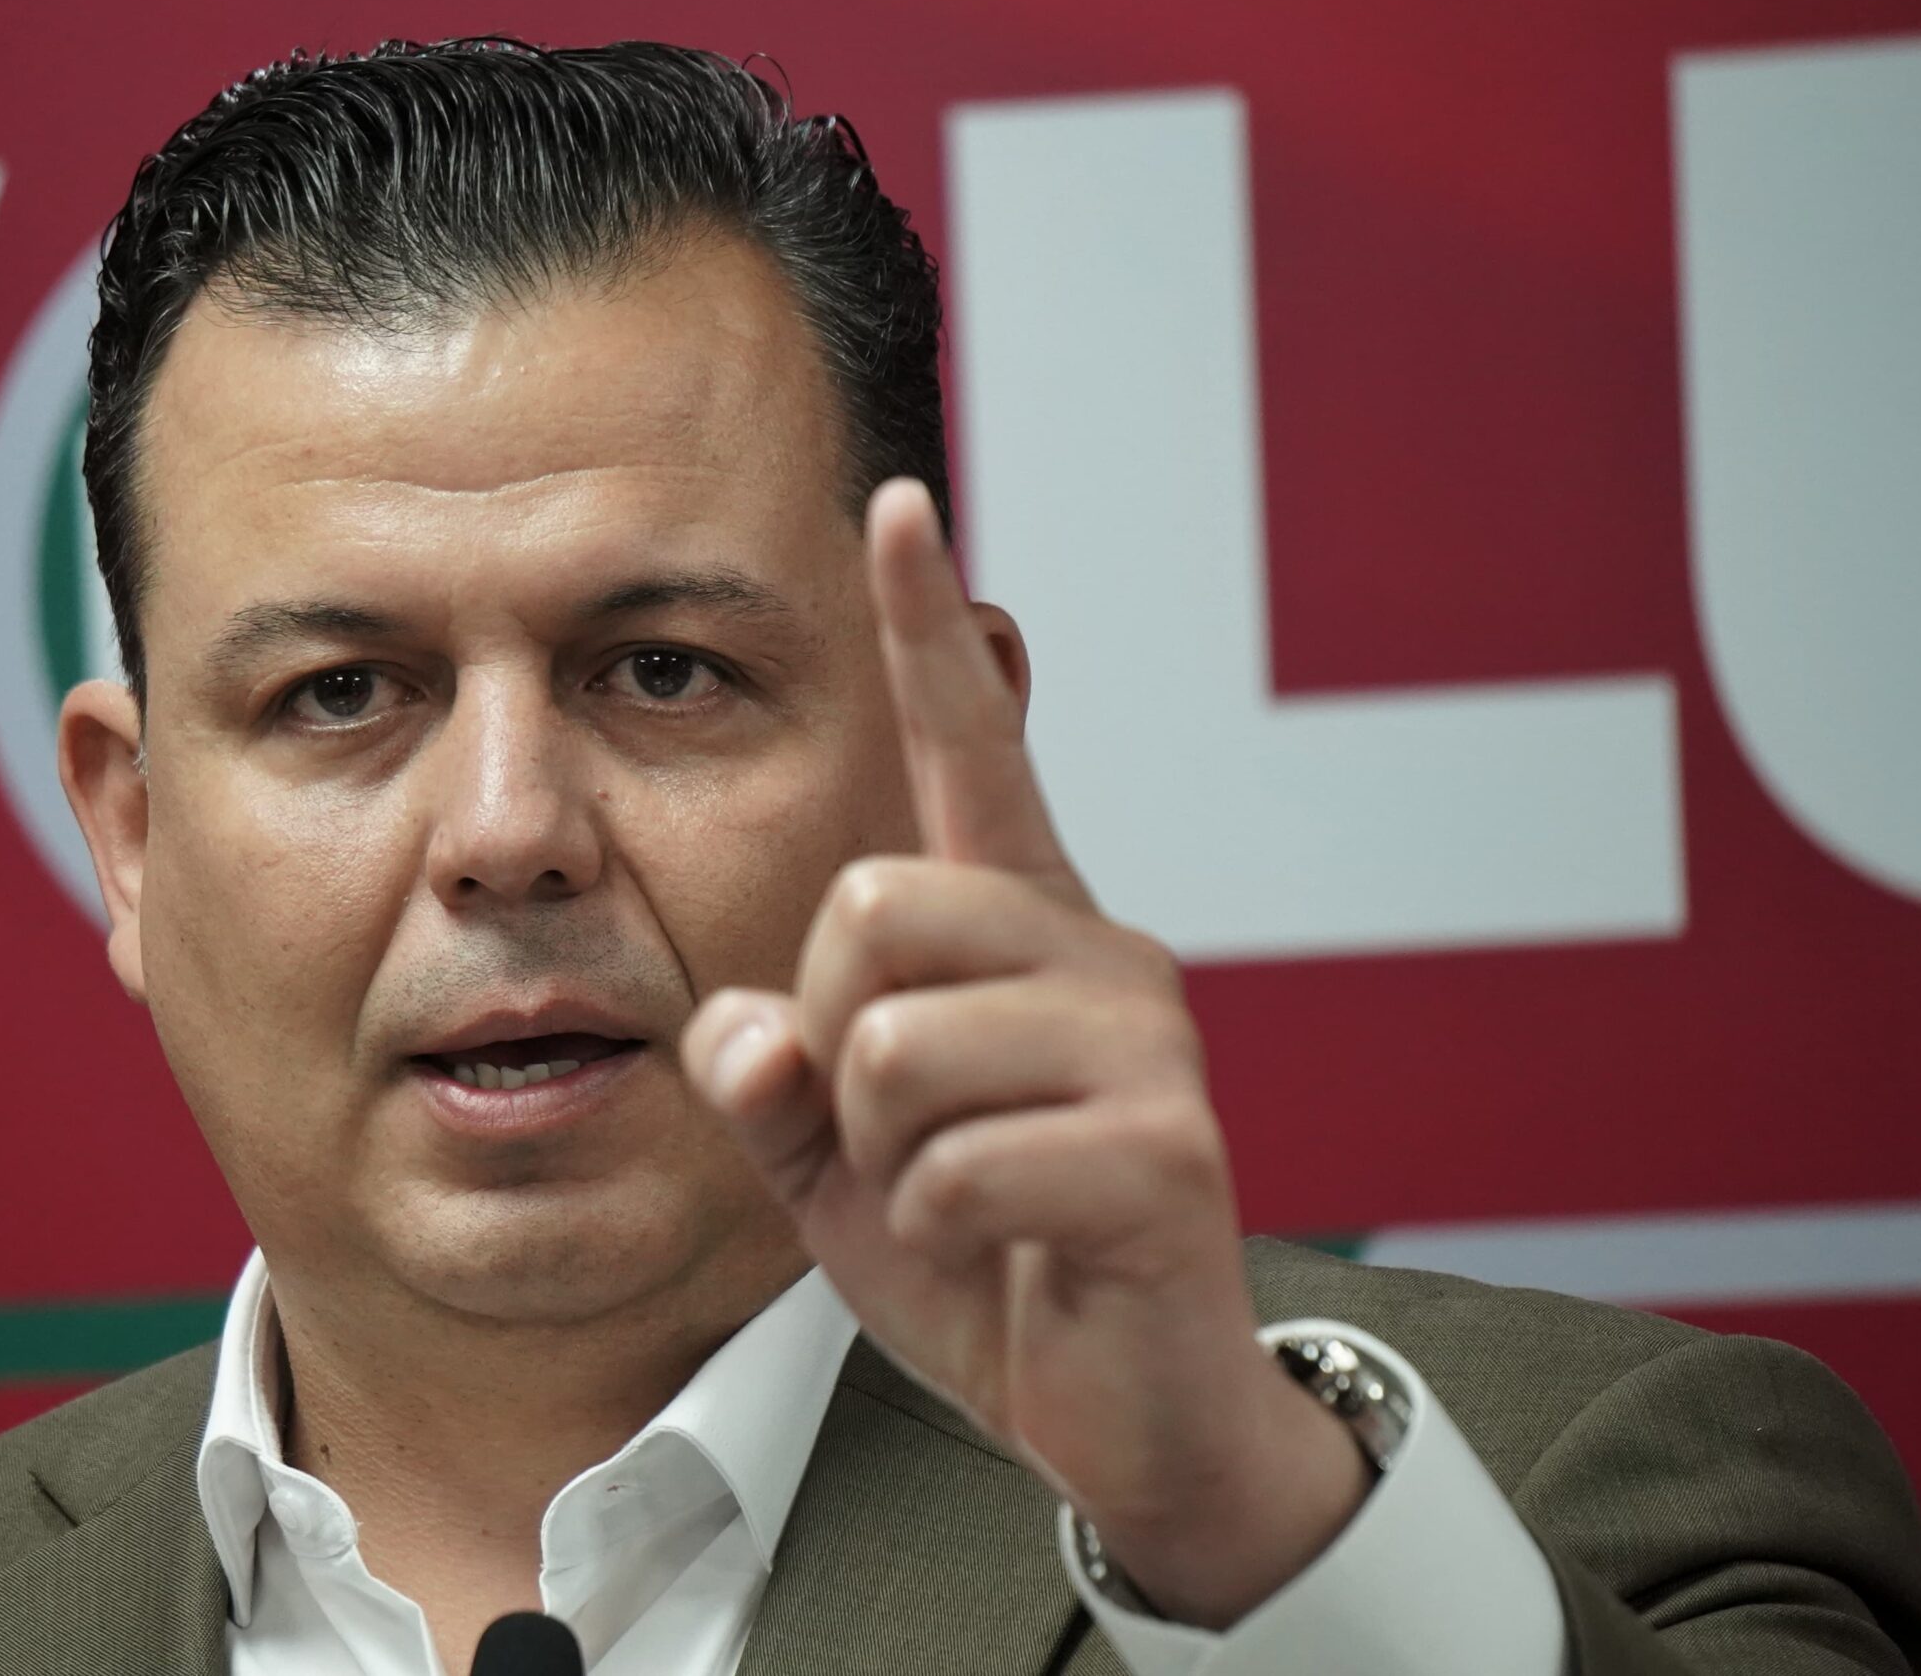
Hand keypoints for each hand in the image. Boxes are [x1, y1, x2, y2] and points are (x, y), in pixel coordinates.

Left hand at [681, 480, 1368, 1627]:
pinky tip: (1009, 1250)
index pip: (970, 754)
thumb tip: (753, 1032)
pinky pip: (951, 1166)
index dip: (928, 634)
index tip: (895, 505)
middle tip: (902, 1137)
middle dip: (838, 1045)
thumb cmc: (985, 1256)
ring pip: (896, 1047)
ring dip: (884, 1158)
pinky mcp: (1166, 1150)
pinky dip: (935, 1234)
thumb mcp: (835, 1162)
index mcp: (1019, 932)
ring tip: (965, 1197)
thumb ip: (770, 1078)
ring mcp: (1145, 1043)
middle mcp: (1098, 951)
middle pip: (870, 906)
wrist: (1121, 1414)